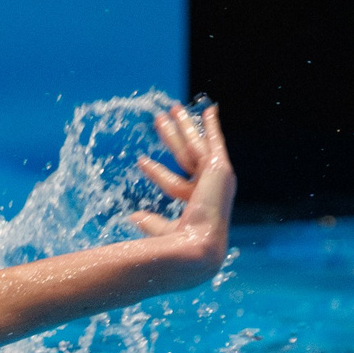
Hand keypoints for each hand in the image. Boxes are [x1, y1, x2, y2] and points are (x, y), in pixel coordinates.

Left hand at [131, 100, 234, 279]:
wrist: (196, 244)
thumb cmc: (180, 243)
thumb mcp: (163, 231)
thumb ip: (153, 224)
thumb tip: (134, 216)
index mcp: (200, 206)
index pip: (174, 185)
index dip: (156, 172)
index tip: (140, 161)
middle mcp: (211, 189)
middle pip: (186, 156)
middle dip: (173, 137)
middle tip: (161, 117)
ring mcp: (217, 178)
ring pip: (195, 145)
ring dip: (185, 125)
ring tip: (172, 107)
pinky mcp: (219, 168)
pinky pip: (215, 141)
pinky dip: (213, 125)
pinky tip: (209, 109)